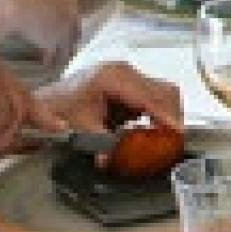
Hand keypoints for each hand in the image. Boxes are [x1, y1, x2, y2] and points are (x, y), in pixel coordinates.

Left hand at [35, 61, 183, 135]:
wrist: (51, 100)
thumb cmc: (63, 109)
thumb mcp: (81, 127)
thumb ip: (99, 143)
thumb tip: (107, 160)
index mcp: (112, 76)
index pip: (148, 96)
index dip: (166, 114)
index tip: (178, 131)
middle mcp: (124, 70)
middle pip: (163, 90)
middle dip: (174, 115)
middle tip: (177, 139)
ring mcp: (129, 74)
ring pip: (164, 91)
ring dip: (169, 113)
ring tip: (170, 136)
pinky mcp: (132, 82)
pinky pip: (155, 95)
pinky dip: (160, 112)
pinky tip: (157, 129)